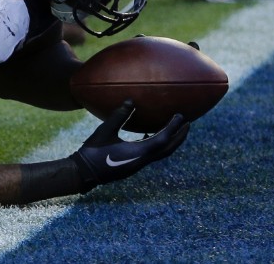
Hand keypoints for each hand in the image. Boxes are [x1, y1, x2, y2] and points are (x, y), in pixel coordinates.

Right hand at [70, 100, 189, 191]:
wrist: (85, 173)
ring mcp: (139, 164)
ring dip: (171, 141)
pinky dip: (157, 143)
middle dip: (179, 137)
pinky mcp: (134, 164)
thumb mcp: (104, 131)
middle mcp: (142, 161)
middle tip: (188, 123)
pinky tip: (151, 134)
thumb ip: (119, 116)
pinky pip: (152, 153)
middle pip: (168, 149)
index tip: (180, 116)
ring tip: (176, 128)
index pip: (162, 140)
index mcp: (137, 154)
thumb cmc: (92, 151)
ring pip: (162, 153)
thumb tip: (131, 100)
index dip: (173, 128)